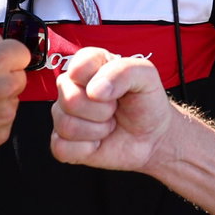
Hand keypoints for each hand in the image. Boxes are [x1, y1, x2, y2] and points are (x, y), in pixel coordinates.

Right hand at [50, 46, 174, 170]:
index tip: (117, 90)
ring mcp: (64, 114)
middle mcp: (71, 87)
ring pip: (66, 125)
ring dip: (97, 130)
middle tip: (115, 110)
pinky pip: (61, 147)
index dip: (99, 80)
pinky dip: (86, 149)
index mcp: (89, 64)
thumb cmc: (146, 103)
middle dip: (102, 110)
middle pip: (70, 99)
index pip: (78, 66)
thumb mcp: (146, 77)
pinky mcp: (62, 142)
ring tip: (109, 125)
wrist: (152, 138)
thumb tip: (93, 91)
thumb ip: (123, 71)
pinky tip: (97, 142)